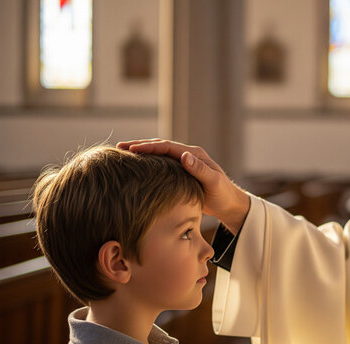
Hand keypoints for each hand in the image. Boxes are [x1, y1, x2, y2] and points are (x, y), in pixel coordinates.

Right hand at [117, 139, 249, 233]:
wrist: (229, 204)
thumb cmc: (223, 194)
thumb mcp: (213, 182)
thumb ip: (200, 170)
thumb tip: (184, 156)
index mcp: (195, 154)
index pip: (168, 147)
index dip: (149, 147)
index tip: (132, 149)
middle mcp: (188, 156)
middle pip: (160, 147)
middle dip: (140, 145)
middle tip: (120, 147)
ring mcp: (184, 164)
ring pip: (159, 155)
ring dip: (142, 153)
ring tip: (122, 153)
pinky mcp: (180, 174)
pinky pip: (161, 165)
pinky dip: (148, 163)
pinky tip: (136, 167)